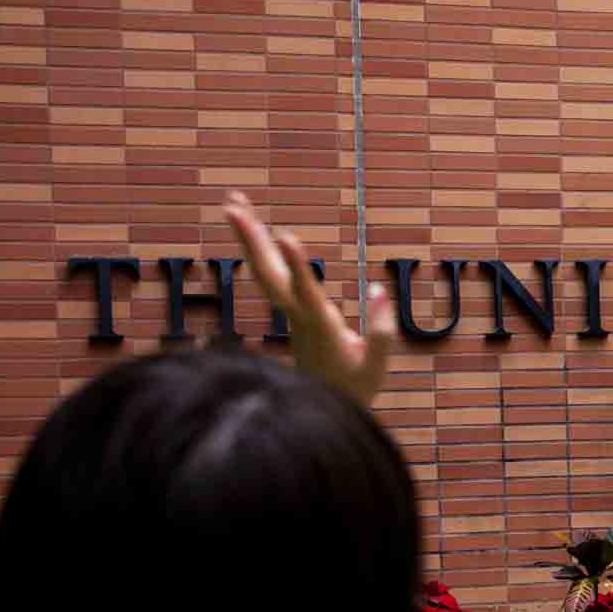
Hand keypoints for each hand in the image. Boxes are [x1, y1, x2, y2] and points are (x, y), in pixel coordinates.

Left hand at [223, 191, 393, 407]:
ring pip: (264, 271)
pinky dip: (259, 249)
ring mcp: (290, 313)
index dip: (298, 266)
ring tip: (235, 201)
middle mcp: (298, 316)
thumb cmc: (353, 388)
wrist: (320, 410)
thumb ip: (381, 331)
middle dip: (251, 239)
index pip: (305, 293)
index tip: (286, 237)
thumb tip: (379, 290)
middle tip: (231, 204)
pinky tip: (253, 229)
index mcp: (321, 328)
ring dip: (249, 236)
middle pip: (268, 274)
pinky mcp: (290, 311)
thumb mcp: (376, 366)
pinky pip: (269, 275)